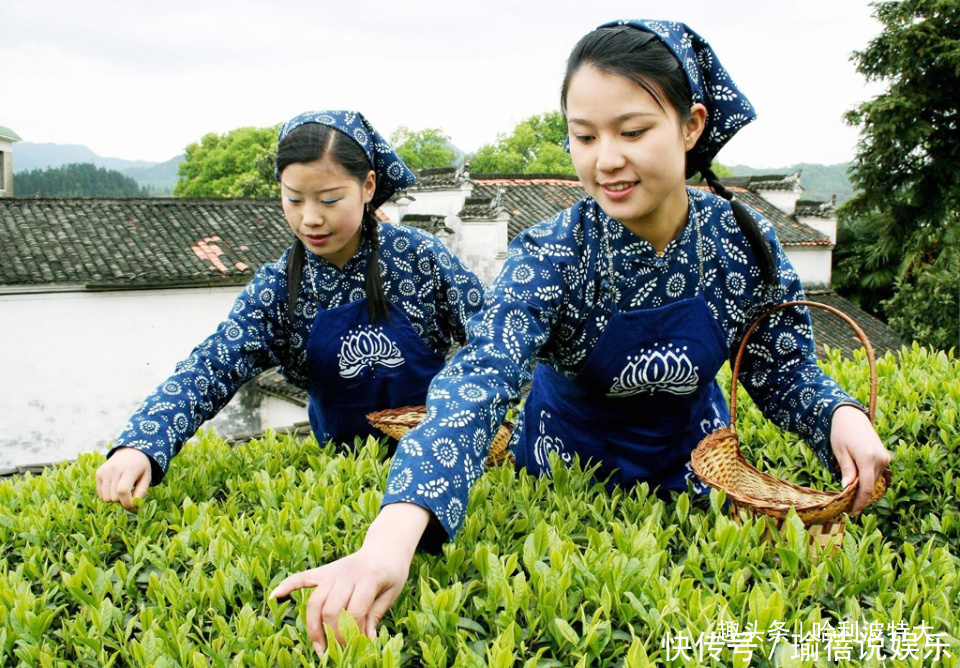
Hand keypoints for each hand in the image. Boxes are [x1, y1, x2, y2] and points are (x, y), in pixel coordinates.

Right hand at [95, 447, 151, 510]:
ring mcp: (105, 471)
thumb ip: (142, 492)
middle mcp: (115, 469)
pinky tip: (115, 487)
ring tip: (121, 490)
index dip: (127, 502)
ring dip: (115, 499)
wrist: (130, 451)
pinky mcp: (98, 473)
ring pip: (106, 498)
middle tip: (129, 493)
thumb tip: (133, 506)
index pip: (123, 491)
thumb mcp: (147, 478)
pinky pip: (100, 494)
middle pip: (114, 497)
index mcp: (130, 469)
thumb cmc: (140, 467)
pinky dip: (108, 495)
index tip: (133, 506)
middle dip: (123, 500)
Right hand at [270, 503, 430, 654]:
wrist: (386, 546)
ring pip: (315, 601)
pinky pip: (303, 578)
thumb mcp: (392, 593)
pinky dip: (288, 585)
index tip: (357, 646)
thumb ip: (376, 615)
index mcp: (369, 578)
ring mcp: (333, 572)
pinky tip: (275, 596)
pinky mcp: (324, 571)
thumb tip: (366, 640)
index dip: (354, 632)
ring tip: (319, 648)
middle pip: (331, 608)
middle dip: (333, 635)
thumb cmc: (391, 572)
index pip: (355, 610)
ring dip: (313, 627)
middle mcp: (347, 574)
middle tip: (337, 651)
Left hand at [829, 405, 891, 513]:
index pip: (866, 487)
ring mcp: (884, 458)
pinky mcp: (885, 456)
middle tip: (846, 505)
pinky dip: (867, 478)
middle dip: (859, 496)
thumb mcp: (839, 452)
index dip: (860, 502)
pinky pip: (875, 473)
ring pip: (873, 480)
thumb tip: (848, 488)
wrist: (850, 416)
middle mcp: (880, 459)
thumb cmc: (840, 432)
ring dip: (863, 487)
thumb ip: (847, 470)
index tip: (852, 512)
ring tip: (849, 493)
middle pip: (870, 485)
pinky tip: (856, 481)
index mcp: (868, 458)